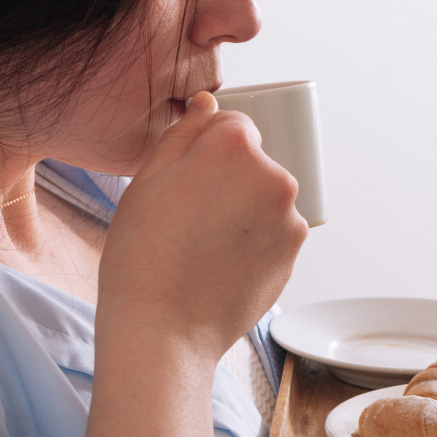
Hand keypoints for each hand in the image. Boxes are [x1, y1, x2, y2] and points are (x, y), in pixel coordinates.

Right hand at [97, 92, 306, 362]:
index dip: (203, 151)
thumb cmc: (143, 255)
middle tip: (189, 220)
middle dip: (228, 181)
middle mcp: (274, 176)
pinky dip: (253, 244)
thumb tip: (208, 105)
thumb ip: (183, 134)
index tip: (184, 182)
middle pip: (253, 163)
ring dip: (243, 212)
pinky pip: (273, 234)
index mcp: (235, 146)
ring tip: (203, 247)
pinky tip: (220, 266)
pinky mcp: (293, 255)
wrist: (163, 330)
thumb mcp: (146, 181)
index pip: (231, 125)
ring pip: (264, 200)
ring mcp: (289, 218)